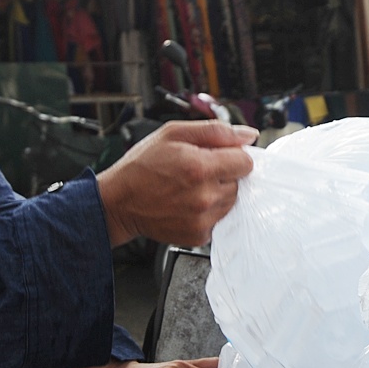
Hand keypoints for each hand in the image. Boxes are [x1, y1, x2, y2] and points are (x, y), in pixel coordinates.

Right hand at [96, 120, 255, 247]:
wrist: (119, 203)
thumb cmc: (141, 166)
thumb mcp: (172, 133)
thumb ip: (215, 132)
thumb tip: (249, 135)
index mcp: (201, 167)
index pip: (246, 162)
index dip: (232, 155)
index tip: (217, 156)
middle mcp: (205, 197)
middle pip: (239, 182)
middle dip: (224, 174)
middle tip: (197, 171)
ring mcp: (203, 219)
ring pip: (231, 201)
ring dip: (218, 193)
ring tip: (191, 187)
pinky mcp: (199, 235)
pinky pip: (218, 219)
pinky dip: (208, 211)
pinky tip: (188, 203)